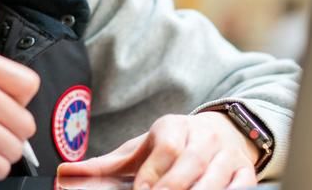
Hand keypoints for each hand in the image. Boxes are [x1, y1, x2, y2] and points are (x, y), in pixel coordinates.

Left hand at [56, 112, 258, 189]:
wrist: (220, 133)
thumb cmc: (172, 146)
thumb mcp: (140, 150)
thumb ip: (105, 166)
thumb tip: (65, 173)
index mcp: (174, 127)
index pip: (166, 149)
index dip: (153, 175)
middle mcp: (203, 138)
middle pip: (189, 166)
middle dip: (171, 189)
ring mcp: (227, 156)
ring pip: (214, 181)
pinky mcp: (245, 173)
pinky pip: (240, 188)